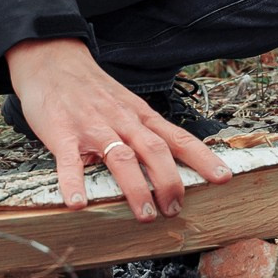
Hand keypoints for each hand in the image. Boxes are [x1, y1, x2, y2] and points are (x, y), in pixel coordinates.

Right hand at [3, 37, 231, 221]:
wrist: (53, 61)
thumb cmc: (93, 90)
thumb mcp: (127, 105)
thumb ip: (144, 131)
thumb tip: (168, 162)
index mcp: (140, 116)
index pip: (178, 138)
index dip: (202, 158)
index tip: (224, 178)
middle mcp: (122, 121)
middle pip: (155, 150)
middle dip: (170, 182)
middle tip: (176, 209)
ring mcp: (93, 128)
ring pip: (121, 158)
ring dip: (136, 188)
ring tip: (145, 215)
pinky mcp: (62, 134)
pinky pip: (68, 162)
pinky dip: (73, 183)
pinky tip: (78, 204)